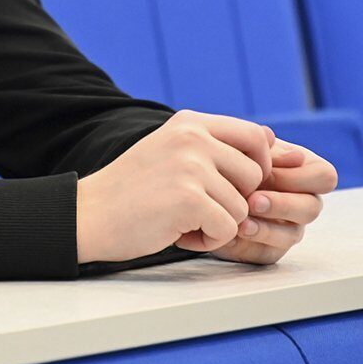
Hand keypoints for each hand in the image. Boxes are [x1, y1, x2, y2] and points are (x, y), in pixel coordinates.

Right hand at [75, 110, 274, 263]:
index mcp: (189, 123)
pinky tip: (178, 233)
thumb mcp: (171, 150)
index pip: (255, 136)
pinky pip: (227, 229)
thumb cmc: (132, 188)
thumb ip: (215, 144)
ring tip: (182, 221)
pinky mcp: (189, 199)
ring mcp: (190, 167)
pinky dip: (207, 241)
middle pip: (255, 175)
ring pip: (242, 207)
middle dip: (236, 200)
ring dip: (218, 224)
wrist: (90, 213)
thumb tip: (273, 139)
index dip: (259, 166)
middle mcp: (192, 138)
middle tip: (201, 210)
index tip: (236, 186)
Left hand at [209, 139, 336, 265]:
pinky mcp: (270, 247)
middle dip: (282, 203)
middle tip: (254, 199)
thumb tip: (273, 139)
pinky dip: (254, 238)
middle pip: (311, 207)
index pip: (324, 177)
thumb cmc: (229, 159)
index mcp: (305, 171)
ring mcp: (289, 226)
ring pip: (293, 232)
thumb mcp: (243, 148)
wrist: (204, 185)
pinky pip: (271, 249)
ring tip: (243, 216)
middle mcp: (303, 201)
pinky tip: (237, 228)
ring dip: (268, 225)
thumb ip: (259, 145)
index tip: (268, 170)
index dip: (300, 176)